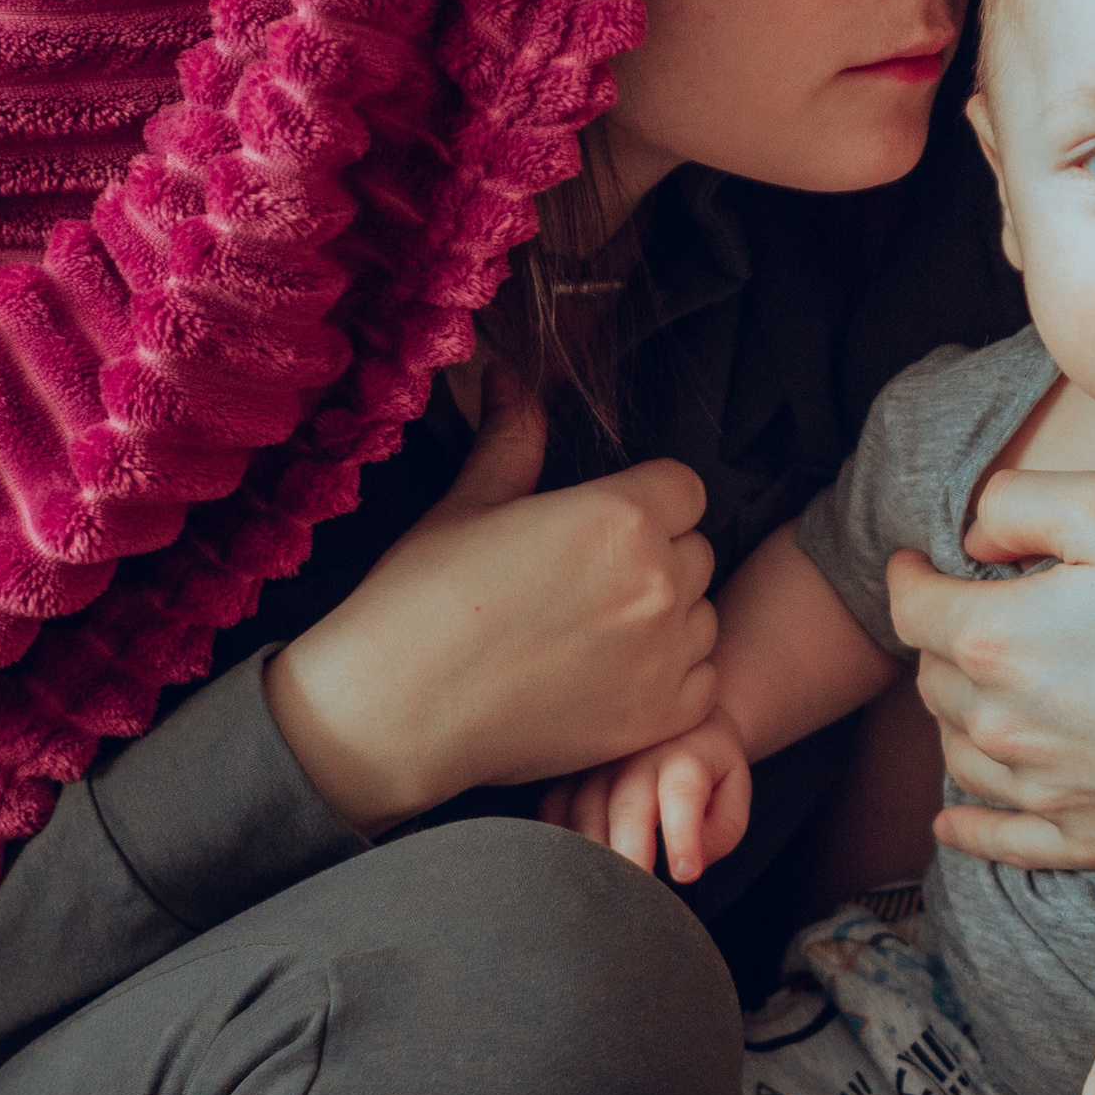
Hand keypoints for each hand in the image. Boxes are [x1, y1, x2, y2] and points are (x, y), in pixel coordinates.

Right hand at [264, 373, 717, 832]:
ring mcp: (666, 655)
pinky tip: (605, 680)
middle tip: (585, 585)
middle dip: (655, 558)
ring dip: (665, 620)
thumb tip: (508, 377)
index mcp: (618, 515)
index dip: (647, 502)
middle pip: (695, 550)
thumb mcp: (469, 504)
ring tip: (589, 635)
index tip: (602, 529)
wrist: (394, 713)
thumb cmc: (421, 602)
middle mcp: (657, 581)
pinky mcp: (661, 717)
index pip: (685, 488)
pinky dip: (668, 681)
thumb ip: (513, 438)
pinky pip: (700, 682)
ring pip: (700, 616)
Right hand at [552, 711, 752, 884]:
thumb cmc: (707, 765)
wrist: (677, 718)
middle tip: (637, 900)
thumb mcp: (734, 791)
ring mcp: (597, 760)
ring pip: (585, 813)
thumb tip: (685, 869)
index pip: (682, 794)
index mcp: (685, 757)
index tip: (685, 873)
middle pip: (627, 808)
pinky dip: (563, 841)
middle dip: (630, 857)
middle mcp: (637, 755)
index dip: (683, 836)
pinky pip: (554, 809)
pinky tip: (578, 863)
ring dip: (596, 858)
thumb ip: (721, 832)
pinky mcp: (570, 771)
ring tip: (610, 892)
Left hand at [886, 470, 1094, 874]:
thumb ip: (1020, 503)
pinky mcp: (1090, 840)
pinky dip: (969, 825)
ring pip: (962, 752)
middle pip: (935, 681)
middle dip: (943, 641)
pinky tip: (952, 820)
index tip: (919, 562)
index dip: (911, 576)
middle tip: (975, 612)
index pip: (914, 608)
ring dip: (960, 715)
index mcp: (995, 640)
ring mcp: (1044, 792)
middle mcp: (1002, 725)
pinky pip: (1001, 840)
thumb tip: (973, 533)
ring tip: (983, 689)